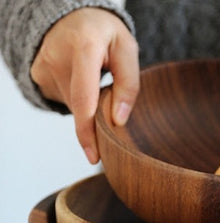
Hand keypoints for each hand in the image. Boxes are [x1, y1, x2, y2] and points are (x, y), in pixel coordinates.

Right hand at [30, 7, 138, 163]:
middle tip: (111, 104)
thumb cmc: (104, 33)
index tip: (94, 155)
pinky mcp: (38, 76)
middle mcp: (58, 57)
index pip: (84, 98)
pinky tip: (81, 80)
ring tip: (95, 80)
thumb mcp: (127, 49)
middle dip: (98, 118)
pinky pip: (65, 100)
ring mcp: (44, 68)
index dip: (88, 131)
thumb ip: (128, 84)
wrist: (71, 16)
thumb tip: (118, 120)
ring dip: (89, 105)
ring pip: (74, 107)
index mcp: (84, 46)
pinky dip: (78, 99)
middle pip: (81, 108)